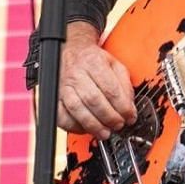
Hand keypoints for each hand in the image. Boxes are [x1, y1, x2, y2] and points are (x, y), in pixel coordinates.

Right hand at [56, 21, 136, 137]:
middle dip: (109, 117)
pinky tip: (86, 128)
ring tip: (105, 132)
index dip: (122, 107)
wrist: (72, 51)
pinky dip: (74, 126)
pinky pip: (62, 116)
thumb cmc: (93, 60)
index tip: (130, 116)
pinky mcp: (55, 97)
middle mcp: (76, 73)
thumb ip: (124, 85)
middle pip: (94, 100)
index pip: (110, 89)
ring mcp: (63, 86)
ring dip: (94, 125)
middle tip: (118, 125)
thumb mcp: (115, 65)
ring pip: (77, 109)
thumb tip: (129, 107)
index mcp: (94, 62)